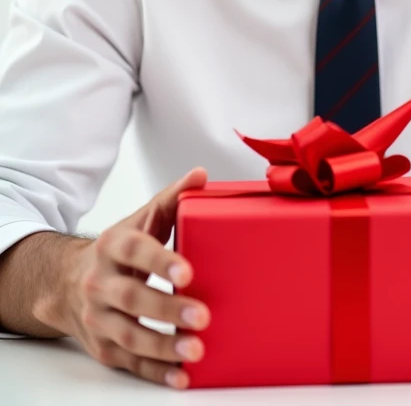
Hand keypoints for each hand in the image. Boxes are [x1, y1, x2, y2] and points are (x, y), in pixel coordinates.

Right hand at [35, 166, 209, 389]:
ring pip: (129, 335)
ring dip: (163, 345)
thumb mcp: (141, 220)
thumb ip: (171, 199)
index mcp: (112, 246)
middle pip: (132, 298)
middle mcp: (100, 283)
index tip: (188, 271)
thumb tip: (201, 175)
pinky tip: (181, 375)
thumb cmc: (118, 250)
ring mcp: (99, 318)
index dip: (161, 260)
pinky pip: (131, 362)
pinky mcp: (104, 347)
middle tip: (203, 316)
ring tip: (195, 349)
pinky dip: (156, 371)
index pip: (135, 250)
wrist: (68, 282)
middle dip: (168, 309)